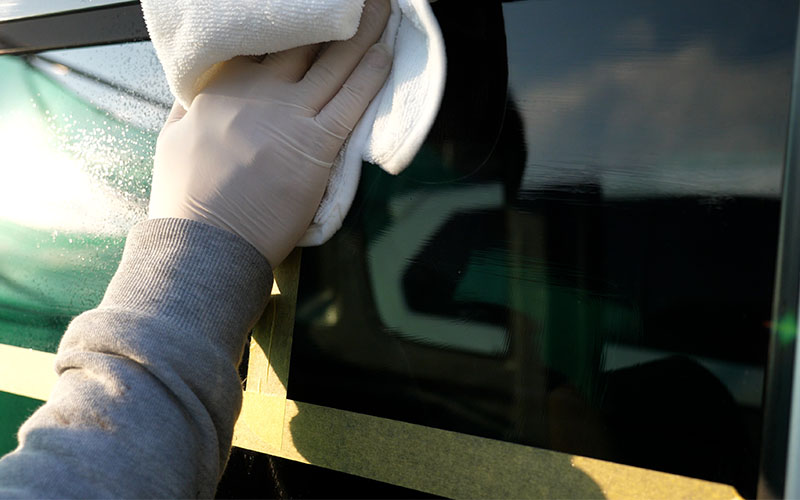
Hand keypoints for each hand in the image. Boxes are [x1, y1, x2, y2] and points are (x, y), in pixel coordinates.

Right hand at [148, 0, 391, 267]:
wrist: (206, 243)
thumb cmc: (188, 198)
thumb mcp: (174, 137)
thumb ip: (192, 106)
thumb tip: (199, 90)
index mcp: (223, 86)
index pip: (263, 40)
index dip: (292, 22)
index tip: (310, 10)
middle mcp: (260, 91)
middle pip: (305, 39)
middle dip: (333, 13)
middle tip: (354, 0)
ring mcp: (290, 115)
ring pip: (335, 62)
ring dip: (364, 30)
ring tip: (380, 7)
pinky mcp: (317, 146)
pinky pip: (352, 101)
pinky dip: (373, 74)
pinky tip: (387, 52)